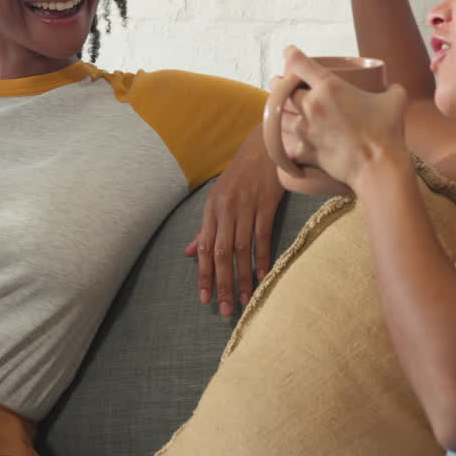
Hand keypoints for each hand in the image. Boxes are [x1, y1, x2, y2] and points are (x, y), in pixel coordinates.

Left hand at [186, 129, 285, 317]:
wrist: (264, 146)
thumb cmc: (241, 175)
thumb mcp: (217, 198)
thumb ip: (204, 229)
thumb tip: (189, 253)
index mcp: (212, 210)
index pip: (205, 248)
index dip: (203, 275)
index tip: (203, 299)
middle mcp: (226, 210)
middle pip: (221, 253)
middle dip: (221, 283)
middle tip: (224, 309)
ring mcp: (246, 207)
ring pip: (242, 249)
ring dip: (242, 277)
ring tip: (244, 300)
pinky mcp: (266, 204)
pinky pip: (263, 236)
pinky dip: (262, 258)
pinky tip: (263, 276)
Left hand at [275, 46, 406, 187]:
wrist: (378, 166)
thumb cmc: (387, 132)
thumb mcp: (394, 100)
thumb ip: (390, 89)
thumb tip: (392, 87)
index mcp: (329, 87)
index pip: (300, 64)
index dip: (291, 55)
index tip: (288, 52)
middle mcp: (311, 105)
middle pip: (283, 89)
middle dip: (279, 84)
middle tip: (278, 82)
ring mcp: (304, 129)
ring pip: (279, 116)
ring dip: (275, 109)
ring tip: (275, 107)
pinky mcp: (304, 151)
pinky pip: (286, 145)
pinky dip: (283, 143)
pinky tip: (282, 142)